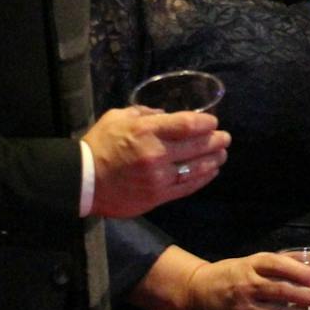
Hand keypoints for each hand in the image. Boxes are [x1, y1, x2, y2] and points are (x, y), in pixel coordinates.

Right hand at [83, 106, 228, 217]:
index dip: (206, 122)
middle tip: (225, 138)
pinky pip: (186, 187)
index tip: (213, 121)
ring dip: (213, 160)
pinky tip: (210, 172)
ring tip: (222, 155)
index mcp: (146, 131)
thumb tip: (166, 115)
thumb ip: (144, 112)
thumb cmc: (100, 144)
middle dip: (216, 141)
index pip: (187, 125)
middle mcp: (156, 154)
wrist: (84, 181)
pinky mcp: (157, 197)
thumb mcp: (118, 117)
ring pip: (195, 168)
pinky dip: (202, 179)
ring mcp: (158, 178)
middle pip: (196, 146)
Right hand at [128, 246, 309, 309]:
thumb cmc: (235, 274)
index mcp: (251, 264)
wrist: (198, 293)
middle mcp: (247, 285)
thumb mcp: (257, 261)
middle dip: (307, 298)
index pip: (277, 264)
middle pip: (280, 291)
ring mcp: (244, 308)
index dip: (299, 271)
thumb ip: (290, 260)